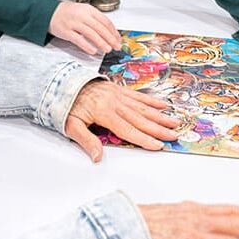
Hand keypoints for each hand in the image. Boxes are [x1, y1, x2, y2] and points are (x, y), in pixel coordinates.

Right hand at [49, 0, 120, 54]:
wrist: (50, 12)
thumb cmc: (69, 13)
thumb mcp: (84, 11)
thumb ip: (95, 20)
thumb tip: (109, 33)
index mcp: (89, 10)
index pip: (105, 21)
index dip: (113, 31)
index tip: (118, 39)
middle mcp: (82, 15)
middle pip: (100, 28)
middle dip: (110, 38)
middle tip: (116, 47)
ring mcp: (74, 23)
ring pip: (91, 34)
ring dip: (101, 43)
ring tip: (107, 50)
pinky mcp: (66, 31)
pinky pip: (79, 40)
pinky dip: (87, 46)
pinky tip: (93, 51)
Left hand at [65, 80, 179, 161]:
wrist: (63, 81)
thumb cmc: (67, 104)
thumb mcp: (70, 124)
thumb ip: (86, 141)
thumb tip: (98, 157)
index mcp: (104, 113)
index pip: (128, 130)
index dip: (144, 139)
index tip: (158, 145)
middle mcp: (115, 103)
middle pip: (141, 119)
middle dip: (159, 128)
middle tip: (175, 135)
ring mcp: (118, 95)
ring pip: (143, 107)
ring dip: (160, 115)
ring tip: (175, 122)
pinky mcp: (118, 89)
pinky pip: (138, 96)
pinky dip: (151, 101)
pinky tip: (162, 105)